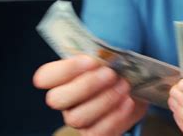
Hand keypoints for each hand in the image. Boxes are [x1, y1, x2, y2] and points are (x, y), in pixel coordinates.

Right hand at [33, 55, 147, 135]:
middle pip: (57, 99)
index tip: (92, 60)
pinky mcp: (94, 133)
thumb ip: (104, 55)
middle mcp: (66, 101)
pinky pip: (98, 132)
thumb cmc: (119, 71)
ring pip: (77, 118)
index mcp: (63, 78)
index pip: (45, 76)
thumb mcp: (112, 59)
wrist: (137, 92)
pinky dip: (116, 116)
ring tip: (124, 86)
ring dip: (104, 100)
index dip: (66, 69)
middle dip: (87, 85)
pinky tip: (128, 102)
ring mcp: (78, 119)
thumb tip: (106, 55)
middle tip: (111, 74)